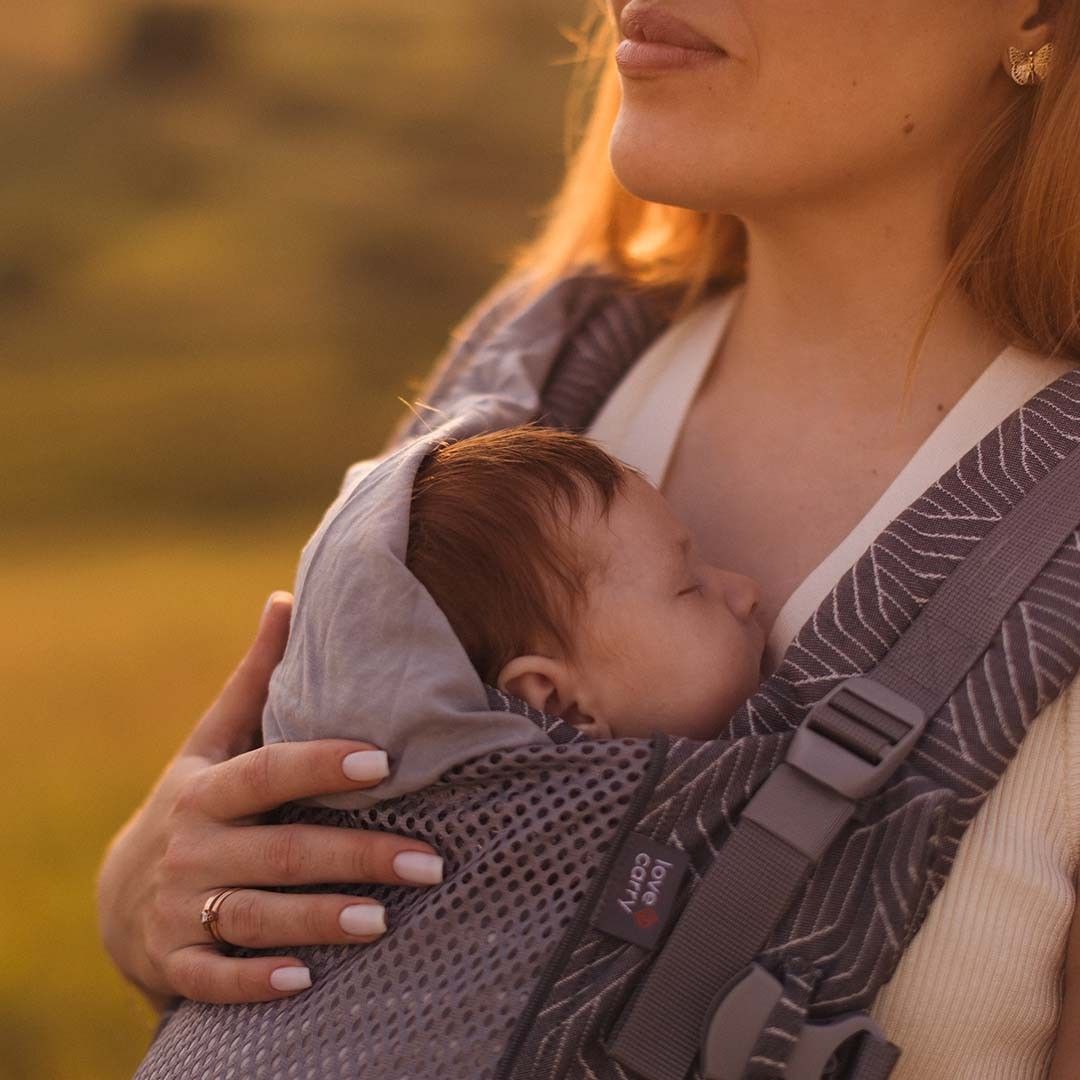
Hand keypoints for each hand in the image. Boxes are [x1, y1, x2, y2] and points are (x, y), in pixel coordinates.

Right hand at [96, 592, 443, 1007]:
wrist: (119, 896)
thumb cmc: (193, 803)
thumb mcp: (210, 742)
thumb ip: (253, 679)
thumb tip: (287, 596)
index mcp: (207, 790)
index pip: (269, 773)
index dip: (321, 765)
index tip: (382, 761)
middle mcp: (193, 849)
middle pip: (281, 852)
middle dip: (356, 857)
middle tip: (430, 862)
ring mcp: (181, 910)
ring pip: (255, 917)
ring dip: (319, 920)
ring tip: (383, 920)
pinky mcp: (177, 964)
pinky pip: (215, 979)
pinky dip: (255, 981)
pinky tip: (306, 980)